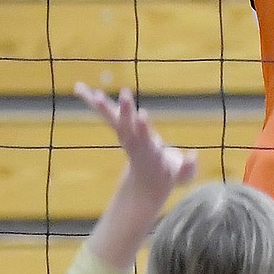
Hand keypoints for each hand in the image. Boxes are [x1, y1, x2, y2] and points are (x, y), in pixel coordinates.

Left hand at [75, 82, 196, 204]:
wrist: (145, 185)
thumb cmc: (168, 177)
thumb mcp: (182, 177)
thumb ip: (188, 168)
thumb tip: (194, 154)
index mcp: (149, 153)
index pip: (145, 139)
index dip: (143, 128)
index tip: (142, 114)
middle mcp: (134, 143)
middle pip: (127, 127)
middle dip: (126, 111)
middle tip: (124, 94)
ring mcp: (125, 136)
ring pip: (112, 120)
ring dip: (103, 107)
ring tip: (93, 93)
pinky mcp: (121, 130)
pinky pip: (105, 114)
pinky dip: (92, 102)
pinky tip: (79, 88)